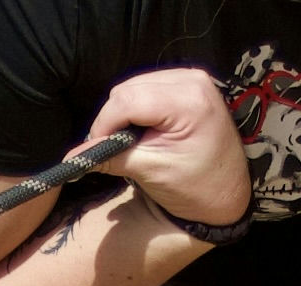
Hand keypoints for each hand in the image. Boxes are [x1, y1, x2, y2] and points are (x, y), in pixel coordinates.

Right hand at [82, 68, 248, 227]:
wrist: (228, 193)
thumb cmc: (194, 188)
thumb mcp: (150, 172)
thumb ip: (111, 157)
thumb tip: (72, 156)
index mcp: (187, 101)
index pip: (127, 100)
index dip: (104, 124)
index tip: (96, 149)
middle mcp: (191, 80)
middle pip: (128, 89)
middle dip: (114, 119)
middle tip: (114, 149)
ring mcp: (192, 78)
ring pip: (135, 86)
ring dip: (125, 114)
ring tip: (132, 142)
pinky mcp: (189, 83)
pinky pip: (149, 87)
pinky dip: (139, 109)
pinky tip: (145, 131)